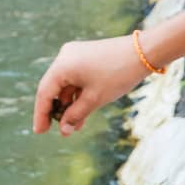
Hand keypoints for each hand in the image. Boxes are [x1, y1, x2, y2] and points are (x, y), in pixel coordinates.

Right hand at [32, 35, 151, 136]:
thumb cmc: (118, 74)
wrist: (144, 52)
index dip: (41, 114)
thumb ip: (75, 115)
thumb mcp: (94, 99)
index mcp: (62, 65)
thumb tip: (63, 129)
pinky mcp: (86, 56)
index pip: (45, 93)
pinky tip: (82, 113)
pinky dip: (78, 95)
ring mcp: (75, 55)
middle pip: (53, 88)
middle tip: (57, 130)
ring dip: (69, 105)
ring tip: (74, 127)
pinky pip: (76, 78)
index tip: (40, 132)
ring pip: (66, 85)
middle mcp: (65, 56)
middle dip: (56, 111)